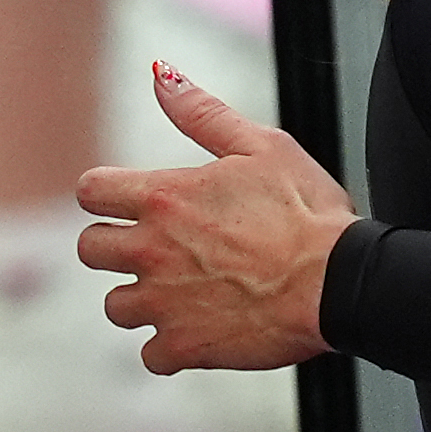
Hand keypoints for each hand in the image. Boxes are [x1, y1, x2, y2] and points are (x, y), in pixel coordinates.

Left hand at [77, 65, 354, 369]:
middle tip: (157, 249)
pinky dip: (171, 348)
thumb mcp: (261, 145)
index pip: (90, 192)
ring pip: (115, 306)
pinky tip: (200, 330)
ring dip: (141, 299)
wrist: (340, 282)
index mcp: (164, 197)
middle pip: (90, 249)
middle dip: (115, 247)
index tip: (130, 204)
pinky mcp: (185, 346)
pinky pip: (152, 356)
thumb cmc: (308, 212)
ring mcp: (164, 303)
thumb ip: (201, 112)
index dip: (107, 195)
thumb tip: (161, 75)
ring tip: (182, 292)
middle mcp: (152, 250)